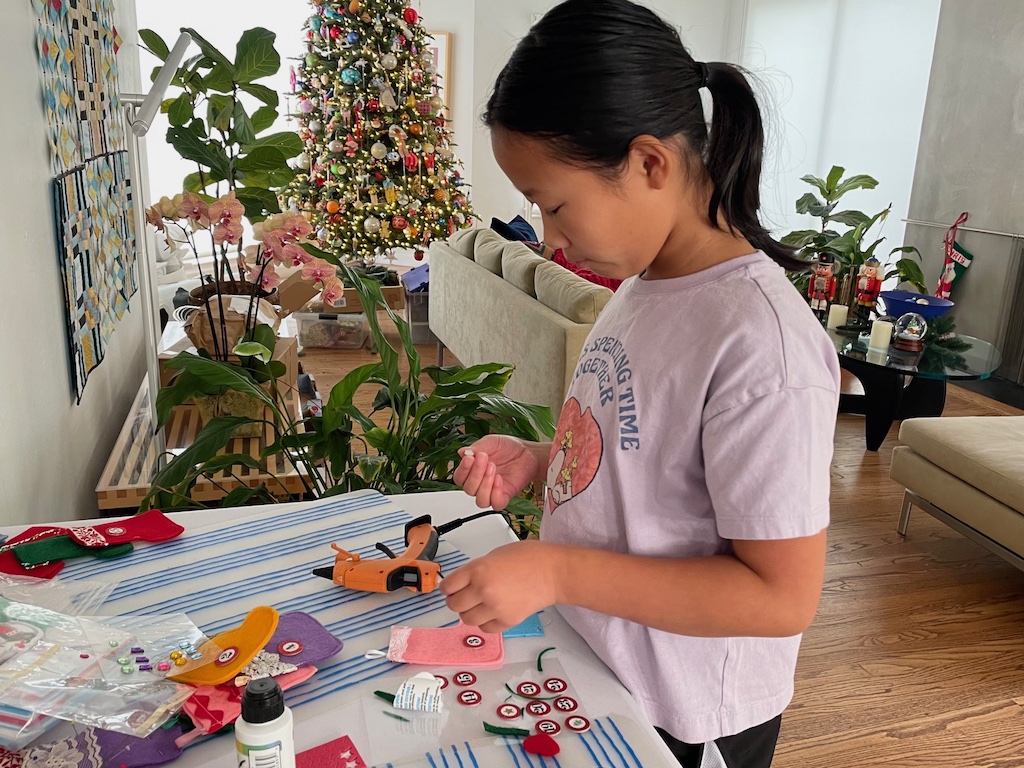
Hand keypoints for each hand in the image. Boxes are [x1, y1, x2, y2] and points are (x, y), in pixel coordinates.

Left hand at [440, 540, 560, 632]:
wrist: (553, 572)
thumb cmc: (529, 558)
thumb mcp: (495, 554)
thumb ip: (476, 569)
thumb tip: (463, 582)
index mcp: (478, 569)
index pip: (448, 586)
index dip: (447, 588)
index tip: (449, 589)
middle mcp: (483, 589)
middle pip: (454, 605)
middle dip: (456, 601)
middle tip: (464, 597)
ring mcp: (495, 608)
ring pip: (467, 619)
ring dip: (470, 612)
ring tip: (479, 605)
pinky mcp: (507, 621)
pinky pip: (485, 628)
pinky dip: (485, 622)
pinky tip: (492, 612)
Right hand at [454, 435, 540, 509]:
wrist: (527, 452)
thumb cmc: (508, 447)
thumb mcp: (491, 442)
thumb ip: (477, 447)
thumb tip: (462, 452)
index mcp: (473, 470)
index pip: (459, 477)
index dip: (463, 470)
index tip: (470, 458)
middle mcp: (480, 483)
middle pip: (468, 489)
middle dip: (476, 474)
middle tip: (485, 459)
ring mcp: (492, 491)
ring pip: (480, 500)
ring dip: (485, 485)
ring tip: (493, 468)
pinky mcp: (505, 496)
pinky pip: (496, 504)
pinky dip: (496, 494)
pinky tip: (499, 480)